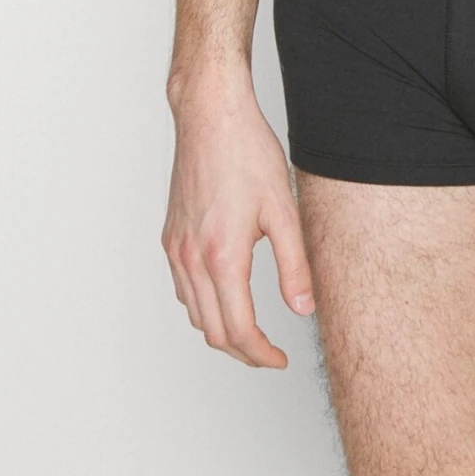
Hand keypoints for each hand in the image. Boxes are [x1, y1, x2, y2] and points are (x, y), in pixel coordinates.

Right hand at [162, 73, 314, 367]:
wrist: (210, 116)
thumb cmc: (247, 152)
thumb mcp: (284, 210)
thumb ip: (294, 265)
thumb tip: (304, 308)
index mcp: (222, 256)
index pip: (238, 330)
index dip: (261, 355)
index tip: (280, 359)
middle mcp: (191, 258)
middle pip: (212, 331)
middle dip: (242, 351)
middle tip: (270, 353)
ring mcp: (176, 248)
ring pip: (194, 313)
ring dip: (221, 330)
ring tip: (251, 330)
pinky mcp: (170, 237)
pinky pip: (183, 289)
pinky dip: (203, 305)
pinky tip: (225, 295)